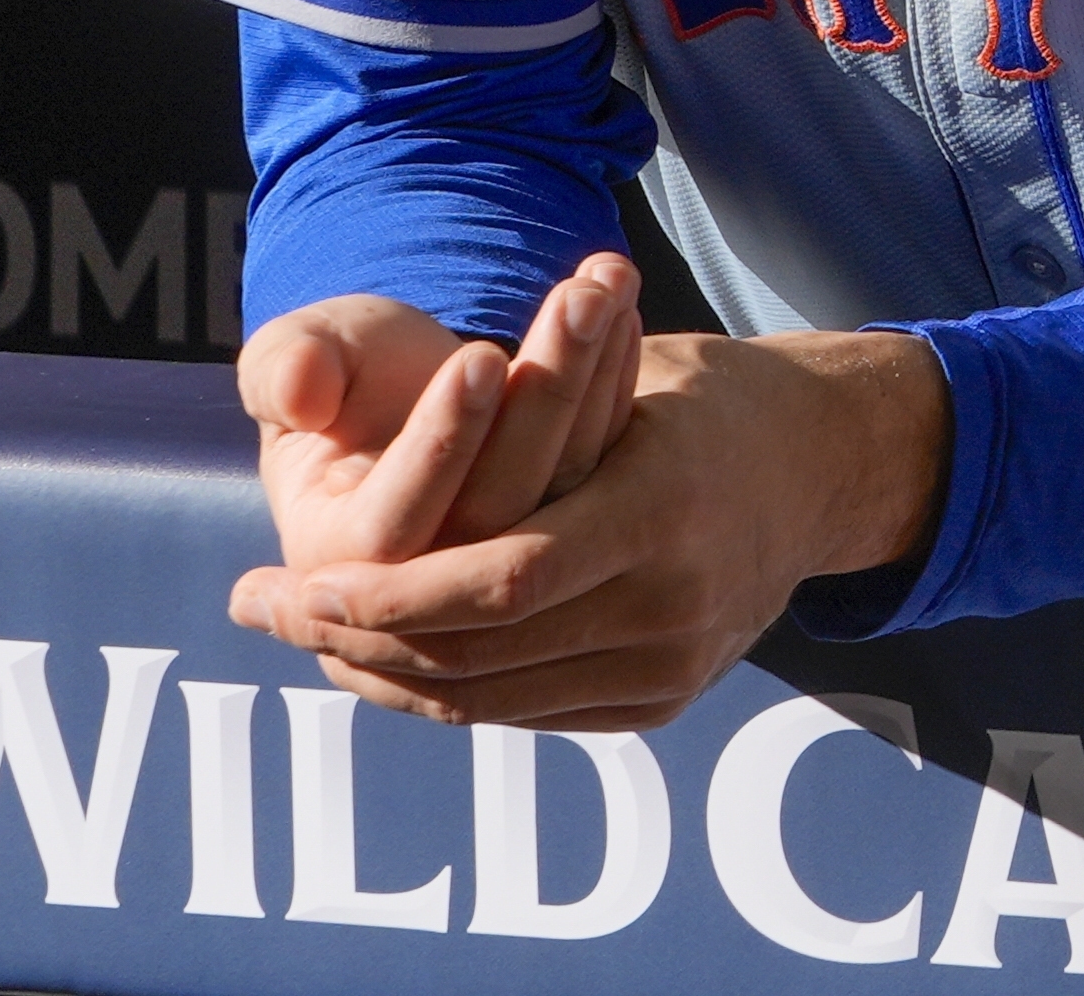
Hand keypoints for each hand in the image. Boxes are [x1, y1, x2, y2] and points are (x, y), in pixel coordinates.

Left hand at [235, 326, 949, 731]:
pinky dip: (444, 689)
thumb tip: (345, 405)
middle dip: (349, 636)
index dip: (385, 594)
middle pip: (475, 653)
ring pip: (488, 696)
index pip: (498, 581)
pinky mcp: (662, 700)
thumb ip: (513, 415)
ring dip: (378, 670)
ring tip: (303, 630)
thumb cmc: (702, 396)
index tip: (292, 579)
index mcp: (660, 509)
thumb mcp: (620, 373)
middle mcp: (669, 604)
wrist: (824, 467)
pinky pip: (525, 710)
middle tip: (259, 606)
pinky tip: (382, 655)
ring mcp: (671, 664)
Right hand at [242, 256, 646, 581]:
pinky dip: (619, 383)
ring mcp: (510, 553)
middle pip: (502, 503)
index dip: (440, 442)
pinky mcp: (569, 524)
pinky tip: (623, 310)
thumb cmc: (338, 371)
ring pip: (565, 482)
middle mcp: (432, 577)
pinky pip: (604, 466)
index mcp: (339, 561)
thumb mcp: (296, 356)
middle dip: (547, 390)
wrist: (396, 389)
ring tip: (605, 284)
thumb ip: (285, 368)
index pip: (393, 526)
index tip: (480, 354)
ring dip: (594, 373)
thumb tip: (298, 390)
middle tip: (582, 296)